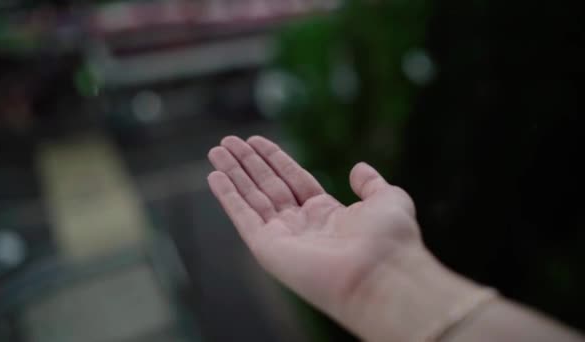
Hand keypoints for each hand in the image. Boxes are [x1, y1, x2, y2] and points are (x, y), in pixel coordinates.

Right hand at [207, 136, 425, 320]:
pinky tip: (214, 176)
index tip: (255, 141)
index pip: (293, 179)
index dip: (274, 159)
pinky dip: (227, 197)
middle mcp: (302, 224)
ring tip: (216, 151)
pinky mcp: (268, 248)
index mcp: (326, 213)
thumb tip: (358, 167)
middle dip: (247, 163)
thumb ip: (371, 183)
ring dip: (232, 173)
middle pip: (267, 186)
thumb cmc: (389, 240)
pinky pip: (243, 217)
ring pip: (251, 198)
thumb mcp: (388, 199)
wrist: (381, 274)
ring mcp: (283, 236)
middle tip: (227, 142)